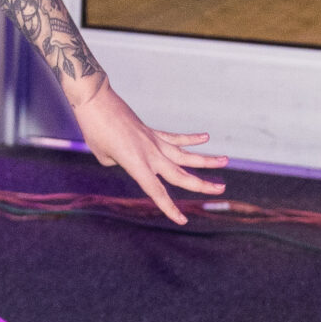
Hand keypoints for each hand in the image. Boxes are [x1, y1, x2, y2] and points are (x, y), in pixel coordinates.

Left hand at [69, 81, 227, 224]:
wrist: (96, 101)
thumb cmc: (94, 130)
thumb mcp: (103, 155)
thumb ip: (119, 163)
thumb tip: (129, 159)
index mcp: (136, 164)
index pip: (156, 191)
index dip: (169, 207)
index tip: (182, 220)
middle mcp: (150, 154)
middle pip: (180, 174)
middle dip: (202, 184)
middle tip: (222, 189)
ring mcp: (153, 141)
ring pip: (185, 154)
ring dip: (206, 159)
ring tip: (225, 160)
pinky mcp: (152, 131)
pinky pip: (175, 137)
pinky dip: (191, 138)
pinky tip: (206, 137)